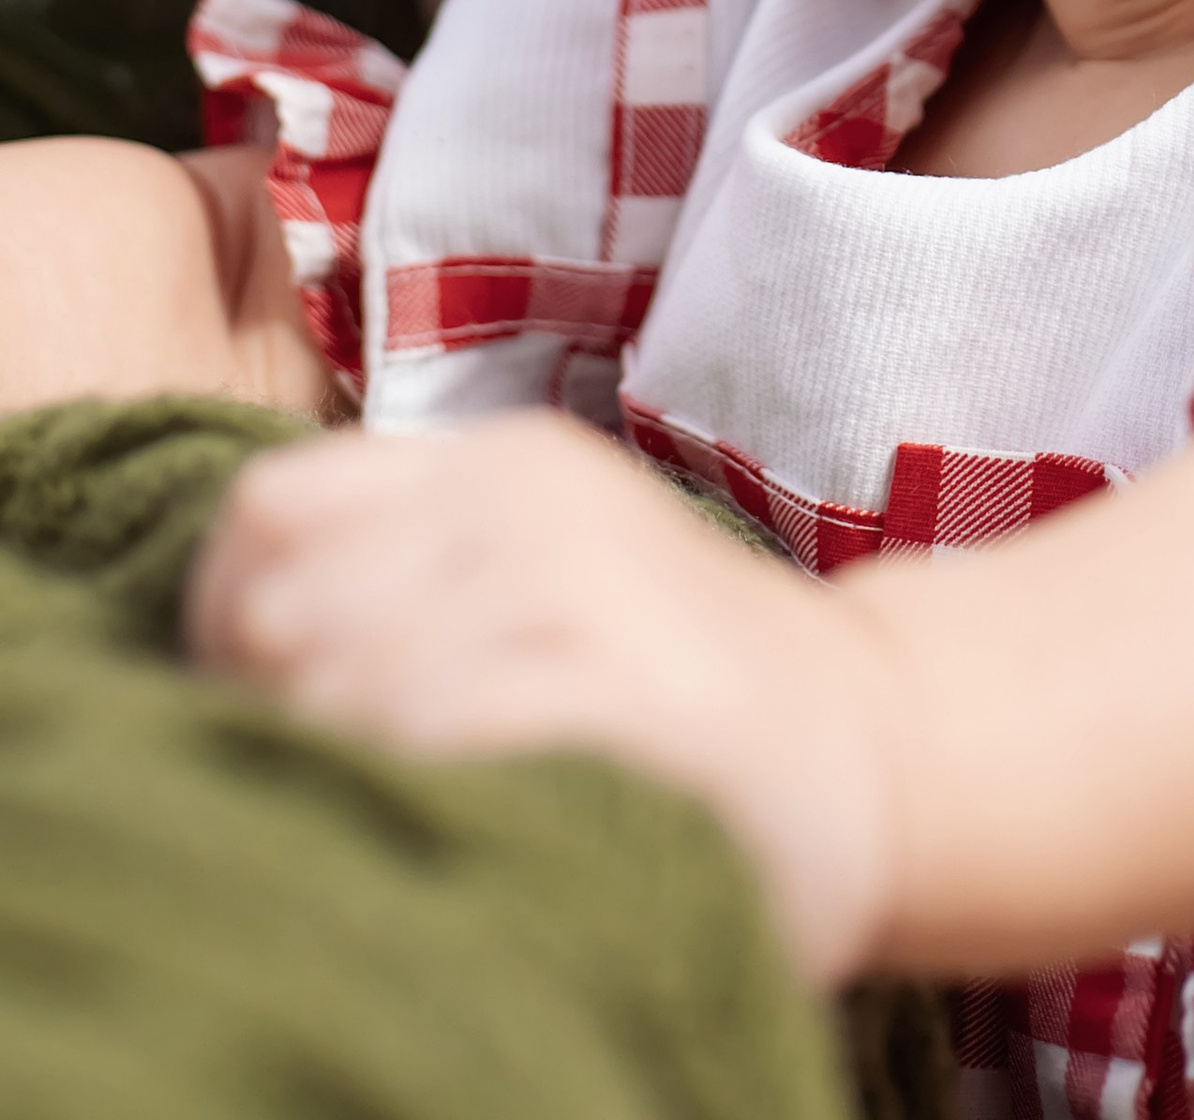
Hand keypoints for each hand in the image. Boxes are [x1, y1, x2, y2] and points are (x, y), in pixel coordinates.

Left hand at [187, 411, 894, 983]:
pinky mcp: (613, 678)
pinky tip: (478, 825)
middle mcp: (525, 498)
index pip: (265, 514)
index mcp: (499, 462)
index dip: (222, 626)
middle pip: (278, 612)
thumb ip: (412, 571)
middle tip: (345, 789)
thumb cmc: (675, 687)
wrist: (876, 743)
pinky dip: (421, 796)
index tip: (260, 715)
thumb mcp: (548, 574)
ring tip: (419, 815)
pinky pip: (427, 740)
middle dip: (273, 722)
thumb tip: (235, 648)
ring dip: (345, 776)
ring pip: (335, 688)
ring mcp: (573, 579)